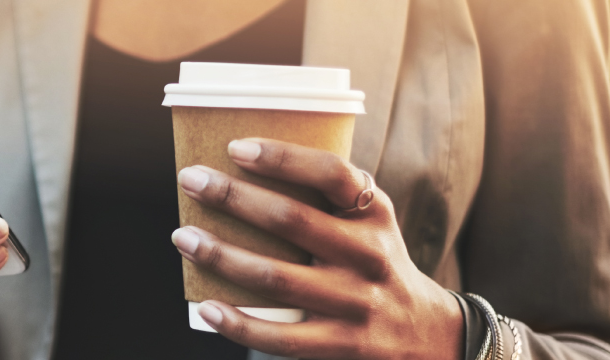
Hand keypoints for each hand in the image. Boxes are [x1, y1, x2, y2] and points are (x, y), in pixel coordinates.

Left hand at [172, 138, 461, 358]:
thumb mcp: (369, 222)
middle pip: (292, 221)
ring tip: (183, 237)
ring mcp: (356, 302)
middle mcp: (369, 254)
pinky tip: (206, 307)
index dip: (282, 158)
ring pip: (276, 277)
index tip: (234, 147)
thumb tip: (241, 164)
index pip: (332, 174)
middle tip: (190, 180)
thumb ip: (327, 196)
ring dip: (221, 256)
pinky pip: (281, 337)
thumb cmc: (372, 261)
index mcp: (374, 214)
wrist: (426, 333)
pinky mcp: (343, 343)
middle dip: (233, 197)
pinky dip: (238, 323)